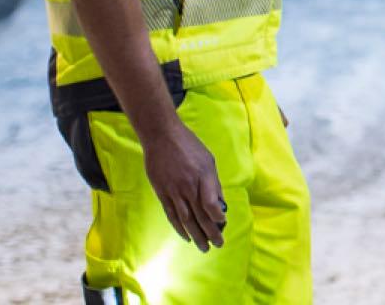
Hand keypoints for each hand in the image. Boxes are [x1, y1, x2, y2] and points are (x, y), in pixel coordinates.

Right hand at [141, 120, 226, 251]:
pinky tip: (186, 237)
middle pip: (200, 214)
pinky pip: (171, 214)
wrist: (161, 137)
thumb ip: (214, 183)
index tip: (223, 224)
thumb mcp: (208, 160)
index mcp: (203, 175)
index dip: (217, 216)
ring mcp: (174, 190)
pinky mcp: (162, 192)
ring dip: (196, 235)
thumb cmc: (189, 146)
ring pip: (186, 219)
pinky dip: (179, 227)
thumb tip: (220, 204)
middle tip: (218, 245)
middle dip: (210, 232)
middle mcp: (188, 185)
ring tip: (204, 247)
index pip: (211, 202)